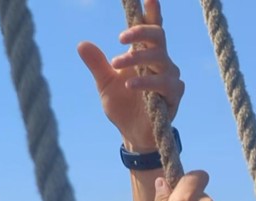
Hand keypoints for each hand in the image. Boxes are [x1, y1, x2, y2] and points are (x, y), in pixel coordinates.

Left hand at [77, 0, 182, 150]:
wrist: (132, 134)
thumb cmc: (122, 105)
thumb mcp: (104, 83)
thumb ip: (97, 64)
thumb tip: (81, 43)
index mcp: (144, 55)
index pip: (150, 30)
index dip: (151, 12)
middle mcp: (161, 62)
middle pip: (158, 38)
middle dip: (140, 32)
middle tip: (120, 37)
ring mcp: (169, 77)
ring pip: (160, 59)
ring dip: (138, 58)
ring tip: (117, 63)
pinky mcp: (174, 95)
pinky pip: (163, 84)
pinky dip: (146, 82)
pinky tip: (129, 83)